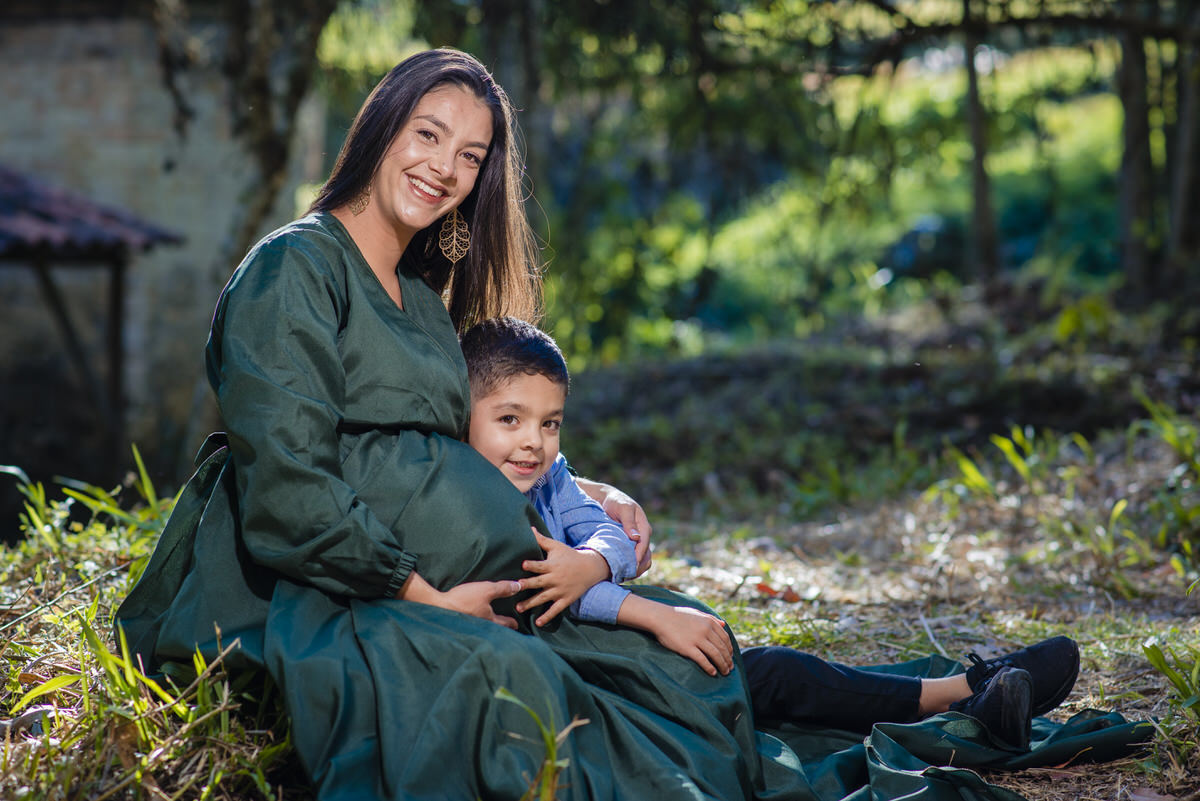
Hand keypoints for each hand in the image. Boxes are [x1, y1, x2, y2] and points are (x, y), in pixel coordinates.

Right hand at [399, 571, 520, 629]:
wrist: (438, 607)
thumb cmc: (464, 600)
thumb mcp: (486, 590)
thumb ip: (503, 588)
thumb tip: (518, 587)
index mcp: (489, 620)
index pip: (505, 623)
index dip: (512, 623)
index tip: (516, 624)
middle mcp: (481, 626)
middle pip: (494, 628)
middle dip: (501, 627)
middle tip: (507, 627)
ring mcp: (470, 626)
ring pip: (484, 627)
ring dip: (489, 625)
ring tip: (490, 622)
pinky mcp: (460, 622)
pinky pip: (473, 624)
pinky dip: (476, 622)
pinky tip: (472, 617)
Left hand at [517, 529, 610, 626]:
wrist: (590, 568)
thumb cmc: (569, 556)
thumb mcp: (557, 546)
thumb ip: (542, 540)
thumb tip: (529, 528)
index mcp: (552, 565)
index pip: (540, 565)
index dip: (532, 564)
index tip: (523, 564)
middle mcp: (555, 579)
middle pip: (539, 582)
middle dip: (527, 585)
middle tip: (516, 587)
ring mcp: (560, 590)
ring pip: (544, 598)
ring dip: (531, 603)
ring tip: (518, 608)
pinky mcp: (565, 599)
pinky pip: (555, 610)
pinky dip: (547, 616)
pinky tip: (538, 623)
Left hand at [577, 479, 653, 575]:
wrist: (608, 500)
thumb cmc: (615, 502)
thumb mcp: (623, 508)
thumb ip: (629, 521)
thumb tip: (636, 537)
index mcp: (644, 526)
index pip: (644, 544)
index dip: (638, 556)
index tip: (631, 565)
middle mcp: (643, 536)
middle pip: (645, 555)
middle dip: (637, 566)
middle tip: (626, 575)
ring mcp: (637, 542)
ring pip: (642, 560)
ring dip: (635, 569)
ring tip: (623, 576)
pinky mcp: (631, 546)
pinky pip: (634, 560)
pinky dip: (630, 567)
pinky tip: (621, 573)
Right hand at [648, 606, 732, 676]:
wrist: (660, 618)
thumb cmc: (677, 615)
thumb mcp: (696, 613)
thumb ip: (711, 618)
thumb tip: (724, 624)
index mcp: (709, 622)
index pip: (725, 638)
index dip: (730, 649)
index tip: (731, 657)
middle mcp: (705, 630)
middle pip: (722, 648)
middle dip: (728, 660)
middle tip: (730, 669)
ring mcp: (697, 639)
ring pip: (715, 655)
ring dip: (722, 665)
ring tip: (724, 672)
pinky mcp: (687, 648)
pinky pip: (702, 660)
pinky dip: (709, 667)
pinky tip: (713, 673)